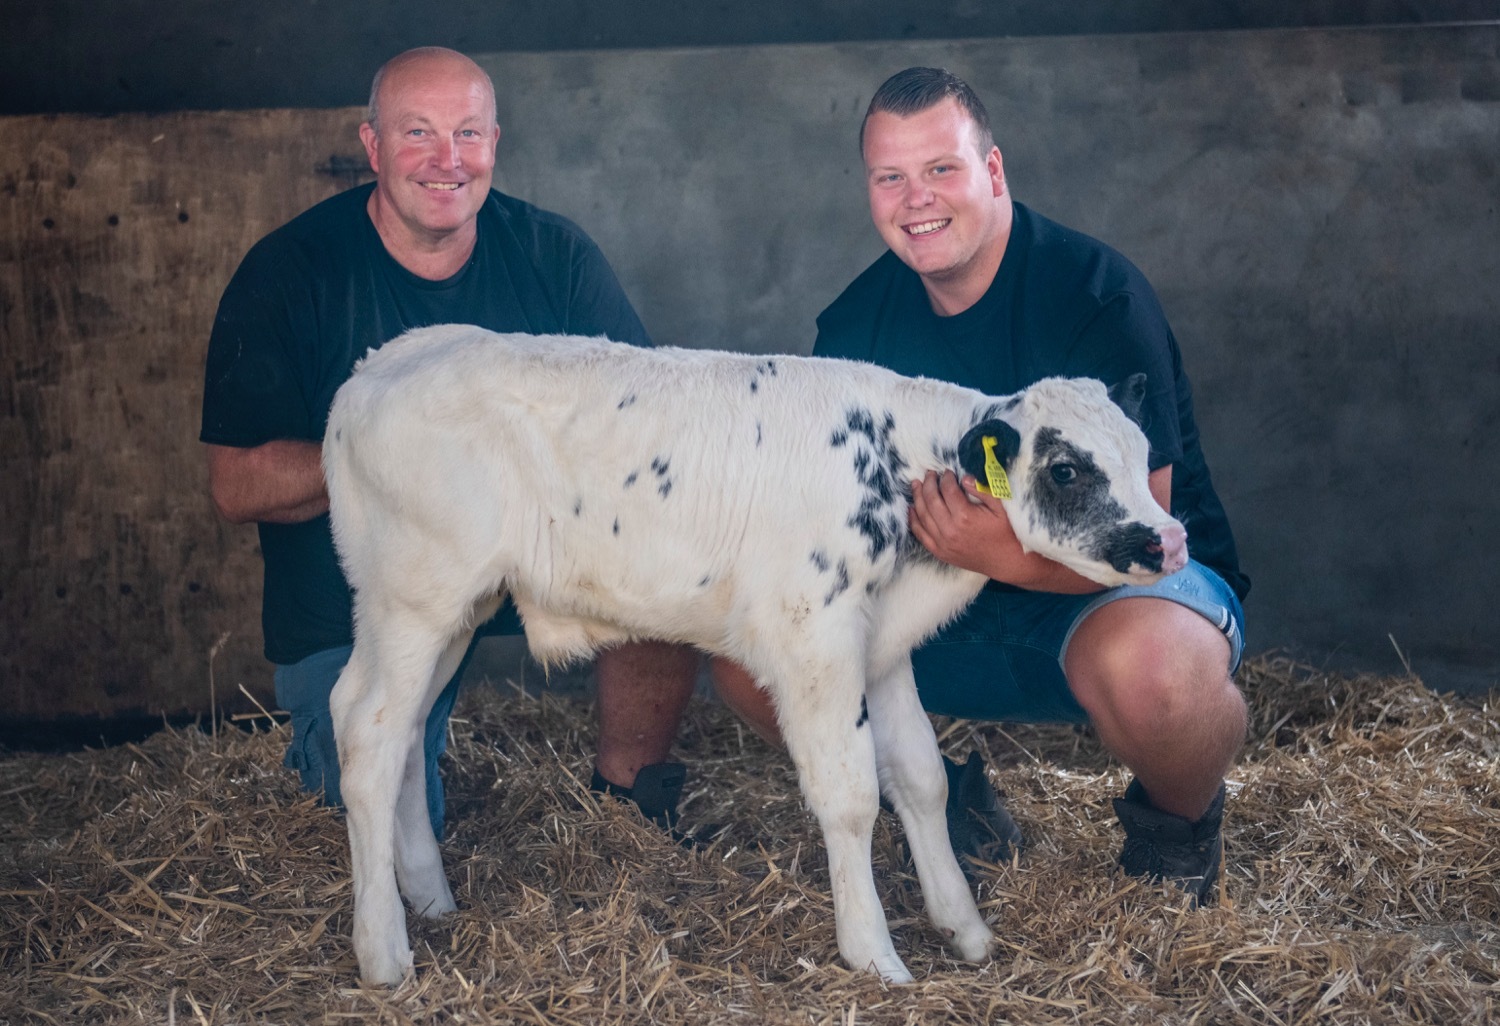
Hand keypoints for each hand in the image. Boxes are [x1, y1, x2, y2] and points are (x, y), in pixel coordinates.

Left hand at [907, 469, 1023, 578]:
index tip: (947, 472)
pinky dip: (913, 520)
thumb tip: (964, 478)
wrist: (1006, 562)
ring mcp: (942, 543)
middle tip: (928, 474)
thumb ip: (982, 491)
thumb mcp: (1000, 508)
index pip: (947, 490)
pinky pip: (920, 534)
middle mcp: (950, 529)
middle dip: (928, 484)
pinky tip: (911, 509)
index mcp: (965, 516)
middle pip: (930, 500)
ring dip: (917, 497)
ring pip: (922, 515)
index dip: (945, 478)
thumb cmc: (1006, 533)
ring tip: (916, 485)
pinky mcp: (939, 552)